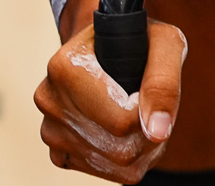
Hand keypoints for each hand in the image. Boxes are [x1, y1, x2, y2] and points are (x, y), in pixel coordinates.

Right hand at [34, 0, 186, 181]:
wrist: (108, 47)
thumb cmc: (138, 42)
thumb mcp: (164, 43)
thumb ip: (163, 83)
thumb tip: (157, 131)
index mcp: (66, 67)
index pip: (122, 121)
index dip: (150, 111)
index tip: (150, 90)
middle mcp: (50, 100)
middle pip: (120, 149)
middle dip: (148, 134)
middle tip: (152, 105)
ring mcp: (51, 130)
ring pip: (116, 165)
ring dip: (140, 148)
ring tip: (140, 115)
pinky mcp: (58, 153)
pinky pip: (105, 172)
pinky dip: (124, 159)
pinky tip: (124, 130)